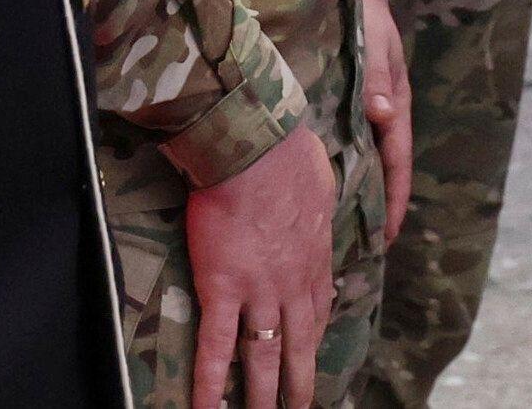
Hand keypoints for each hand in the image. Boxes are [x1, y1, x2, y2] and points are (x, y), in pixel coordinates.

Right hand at [184, 125, 336, 408]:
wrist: (255, 147)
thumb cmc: (288, 153)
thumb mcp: (321, 182)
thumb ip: (318, 202)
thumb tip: (318, 196)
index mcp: (315, 258)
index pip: (317, 311)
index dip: (312, 340)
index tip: (310, 359)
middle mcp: (292, 284)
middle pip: (297, 347)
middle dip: (298, 385)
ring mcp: (259, 291)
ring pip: (263, 356)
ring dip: (262, 395)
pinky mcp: (222, 290)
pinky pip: (216, 346)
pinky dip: (210, 382)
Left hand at [358, 0, 412, 236]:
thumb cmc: (366, 15)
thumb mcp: (375, 41)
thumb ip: (376, 74)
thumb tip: (380, 113)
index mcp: (395, 105)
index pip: (397, 162)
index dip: (395, 200)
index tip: (390, 236)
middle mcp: (380, 114)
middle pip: (382, 170)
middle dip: (378, 208)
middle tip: (365, 250)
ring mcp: (364, 110)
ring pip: (362, 160)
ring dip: (358, 192)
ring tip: (342, 231)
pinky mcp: (345, 103)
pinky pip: (344, 143)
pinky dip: (339, 167)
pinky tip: (321, 187)